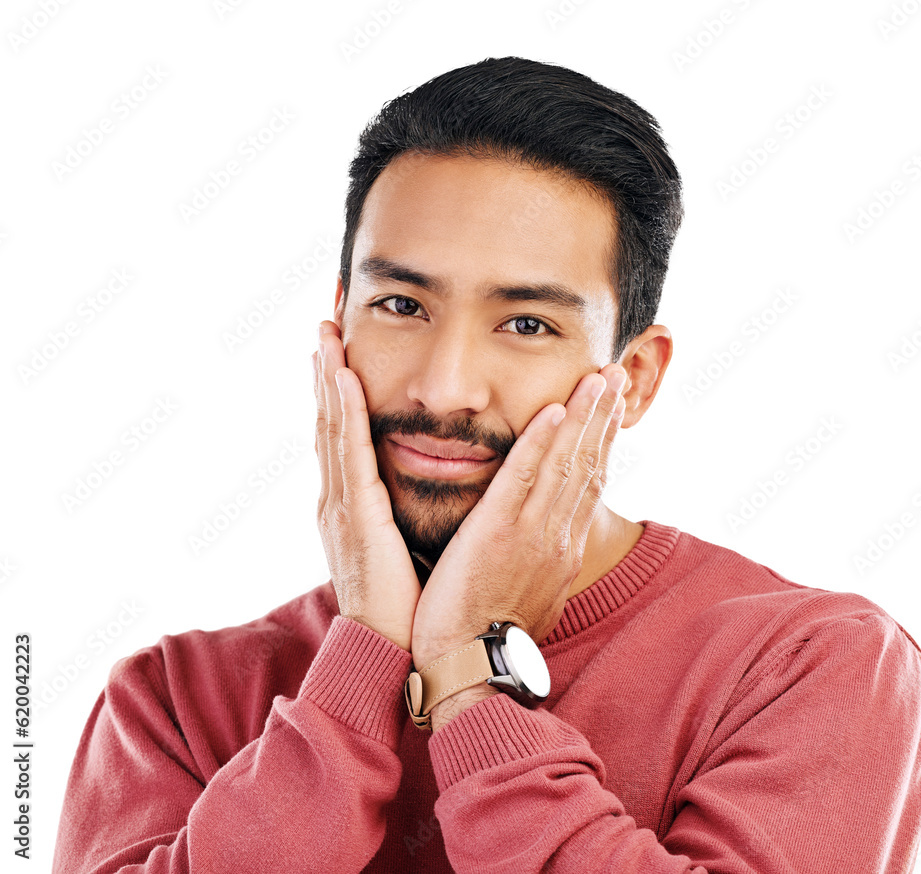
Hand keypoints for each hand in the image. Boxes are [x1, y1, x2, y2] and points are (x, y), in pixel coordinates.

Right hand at [314, 321, 421, 651]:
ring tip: (326, 336)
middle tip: (324, 327)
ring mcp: (342, 507)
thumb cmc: (404, 603)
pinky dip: (345, 413)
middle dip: (325, 374)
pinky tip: (344, 379)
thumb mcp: (398, 548)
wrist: (390, 647)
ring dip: (328, 380)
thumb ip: (398, 516)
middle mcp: (339, 500)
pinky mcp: (356, 516)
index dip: (337, 395)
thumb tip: (413, 491)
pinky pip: (350, 453)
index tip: (337, 355)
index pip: (342, 438)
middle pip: (330, 424)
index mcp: (351, 507)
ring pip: (334, 429)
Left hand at [410, 364, 627, 669]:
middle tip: (616, 376)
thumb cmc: (489, 635)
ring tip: (598, 378)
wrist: (470, 668)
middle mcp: (558, 537)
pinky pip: (524, 479)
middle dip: (603, 418)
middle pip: (588, 466)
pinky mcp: (499, 533)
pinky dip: (540, 443)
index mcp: (563, 550)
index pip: (589, 486)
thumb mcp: (532, 596)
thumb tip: (550, 550)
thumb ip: (542, 563)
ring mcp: (533, 534)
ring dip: (583, 417)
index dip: (601, 444)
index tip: (609, 412)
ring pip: (565, 464)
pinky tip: (553, 411)